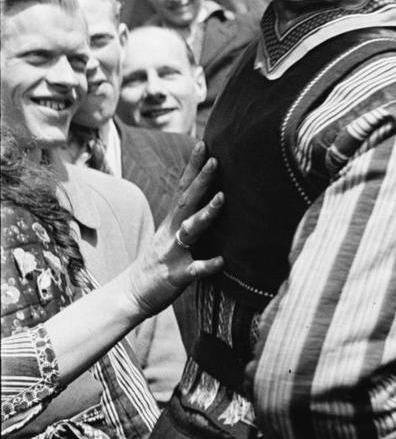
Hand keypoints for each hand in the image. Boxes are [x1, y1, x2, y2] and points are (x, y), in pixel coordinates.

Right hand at [128, 142, 223, 315]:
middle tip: (216, 160)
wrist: (131, 295)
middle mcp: (172, 233)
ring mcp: (173, 253)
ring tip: (222, 198)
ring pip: (190, 230)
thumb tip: (213, 194)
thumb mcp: (172, 234)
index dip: (192, 167)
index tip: (203, 143)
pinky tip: (222, 260)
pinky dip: (207, 265)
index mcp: (172, 222)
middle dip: (201, 180)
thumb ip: (189, 216)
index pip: (183, 188)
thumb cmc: (160, 260)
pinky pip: (193, 269)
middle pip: (187, 201)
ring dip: (206, 213)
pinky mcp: (176, 276)